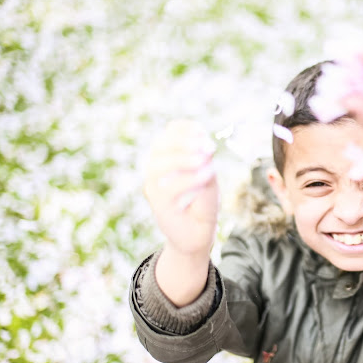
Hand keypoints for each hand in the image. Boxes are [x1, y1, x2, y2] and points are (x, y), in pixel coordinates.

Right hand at [143, 119, 218, 258]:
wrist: (198, 232)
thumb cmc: (202, 202)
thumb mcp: (208, 176)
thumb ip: (205, 162)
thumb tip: (205, 147)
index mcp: (167, 157)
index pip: (169, 133)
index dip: (184, 129)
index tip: (203, 132)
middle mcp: (156, 170)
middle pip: (160, 146)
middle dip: (184, 142)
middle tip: (209, 146)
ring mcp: (154, 187)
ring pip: (158, 166)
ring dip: (184, 159)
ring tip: (205, 160)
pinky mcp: (158, 205)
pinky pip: (168, 189)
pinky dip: (189, 180)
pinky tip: (206, 176)